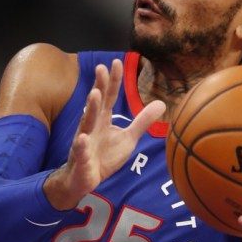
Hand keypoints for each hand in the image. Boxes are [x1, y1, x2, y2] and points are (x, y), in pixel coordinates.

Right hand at [44, 59, 165, 209]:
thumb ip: (141, 121)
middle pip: (97, 104)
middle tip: (101, 68)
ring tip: (95, 94)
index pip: (109, 96)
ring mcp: (84, 141)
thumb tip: (161, 103)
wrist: (84, 180)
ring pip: (87, 123)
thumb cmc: (104, 157)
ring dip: (90, 109)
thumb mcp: (128, 138)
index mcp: (103, 119)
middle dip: (99, 86)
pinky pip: (80, 150)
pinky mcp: (81, 158)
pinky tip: (81, 138)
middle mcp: (92, 126)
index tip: (117, 62)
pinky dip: (80, 145)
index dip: (113, 80)